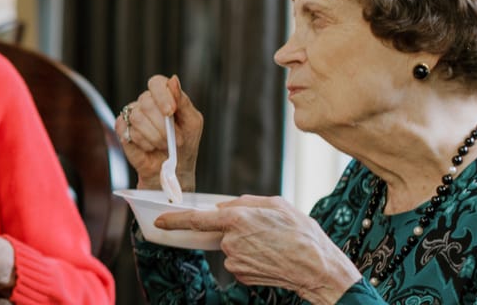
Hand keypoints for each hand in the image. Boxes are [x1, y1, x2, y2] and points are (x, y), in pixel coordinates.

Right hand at [116, 75, 201, 190]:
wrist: (174, 168)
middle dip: (163, 125)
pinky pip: (128, 131)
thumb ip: (183, 101)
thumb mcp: (192, 122)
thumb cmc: (185, 143)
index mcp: (164, 95)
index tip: (170, 112)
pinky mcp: (122, 129)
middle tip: (174, 139)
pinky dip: (143, 143)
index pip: (157, 83)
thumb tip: (173, 80)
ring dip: (155, 136)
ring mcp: (132, 114)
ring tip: (163, 145)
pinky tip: (149, 147)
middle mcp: (146, 102)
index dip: (162, 96)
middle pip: (146, 102)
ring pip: (137, 118)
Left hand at [156, 196, 360, 303]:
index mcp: (237, 219)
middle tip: (265, 232)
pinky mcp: (241, 275)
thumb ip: (244, 201)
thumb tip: (223, 205)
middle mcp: (231, 241)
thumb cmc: (301, 233)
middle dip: (236, 230)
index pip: (196, 220)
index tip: (159, 220)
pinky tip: (269, 256)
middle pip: (220, 232)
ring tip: (272, 244)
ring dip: (246, 244)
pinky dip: (250, 257)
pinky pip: (238, 261)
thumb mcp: (276, 204)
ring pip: (230, 247)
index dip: (174, 220)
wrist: (317, 267)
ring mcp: (234, 261)